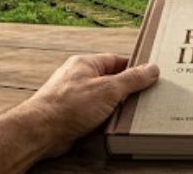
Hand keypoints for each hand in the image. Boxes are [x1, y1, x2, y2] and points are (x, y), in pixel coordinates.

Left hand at [16, 54, 158, 156]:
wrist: (41, 131)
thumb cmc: (68, 105)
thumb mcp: (108, 89)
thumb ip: (132, 79)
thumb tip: (151, 69)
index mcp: (86, 63)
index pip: (117, 60)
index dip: (135, 68)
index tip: (151, 76)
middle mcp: (79, 78)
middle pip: (112, 81)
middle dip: (127, 92)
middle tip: (144, 98)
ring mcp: (75, 97)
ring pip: (104, 100)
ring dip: (116, 108)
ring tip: (131, 115)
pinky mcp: (73, 115)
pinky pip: (96, 115)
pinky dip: (106, 120)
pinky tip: (114, 126)